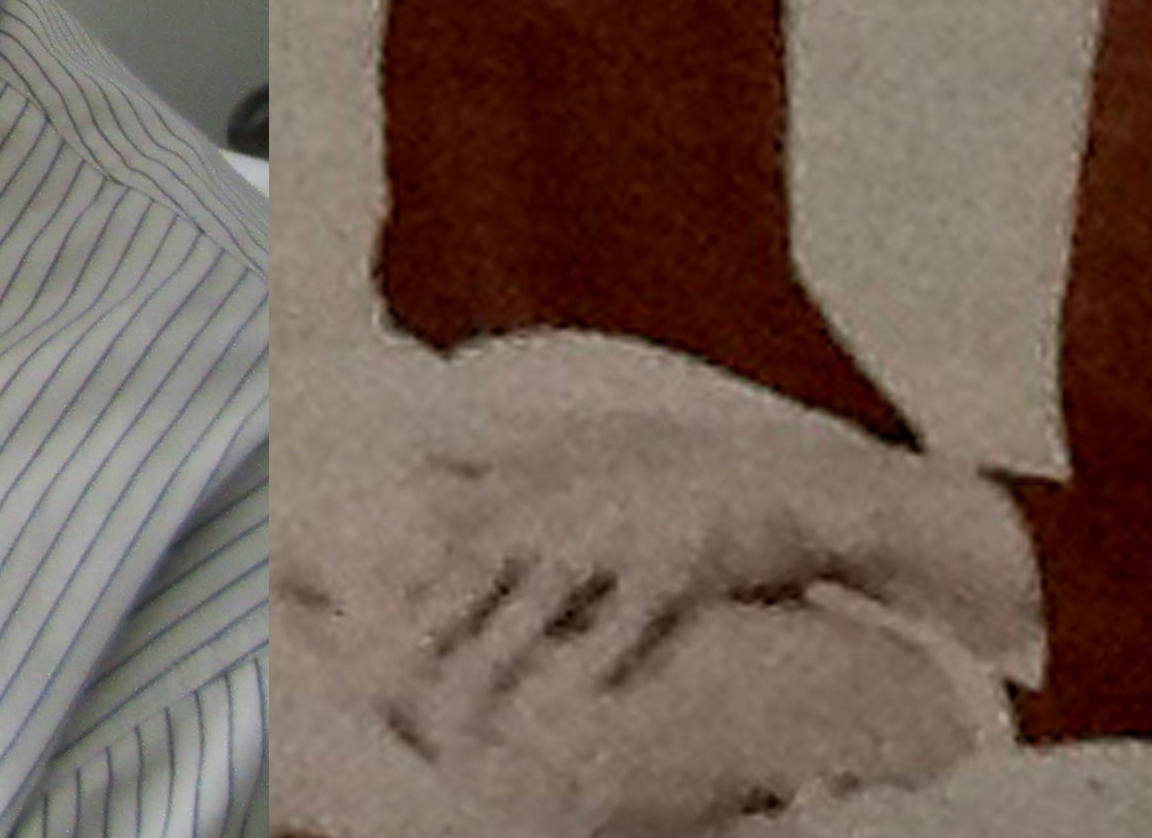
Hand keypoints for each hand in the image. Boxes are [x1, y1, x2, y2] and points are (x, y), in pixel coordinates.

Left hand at [385, 411, 1028, 752]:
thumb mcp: (584, 437)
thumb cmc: (676, 463)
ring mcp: (621, 532)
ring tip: (446, 714)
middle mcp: (571, 498)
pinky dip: (591, 662)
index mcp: (544, 472)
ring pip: (539, 601)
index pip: (456, 520)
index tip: (356, 607)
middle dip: (426, 617)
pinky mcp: (675, 567)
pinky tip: (561, 706)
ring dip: (491, 656)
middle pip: (479, 564)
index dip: (404, 565)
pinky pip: (625, 624)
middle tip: (374, 673)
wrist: (794, 479)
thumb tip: (414, 440)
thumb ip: (498, 444)